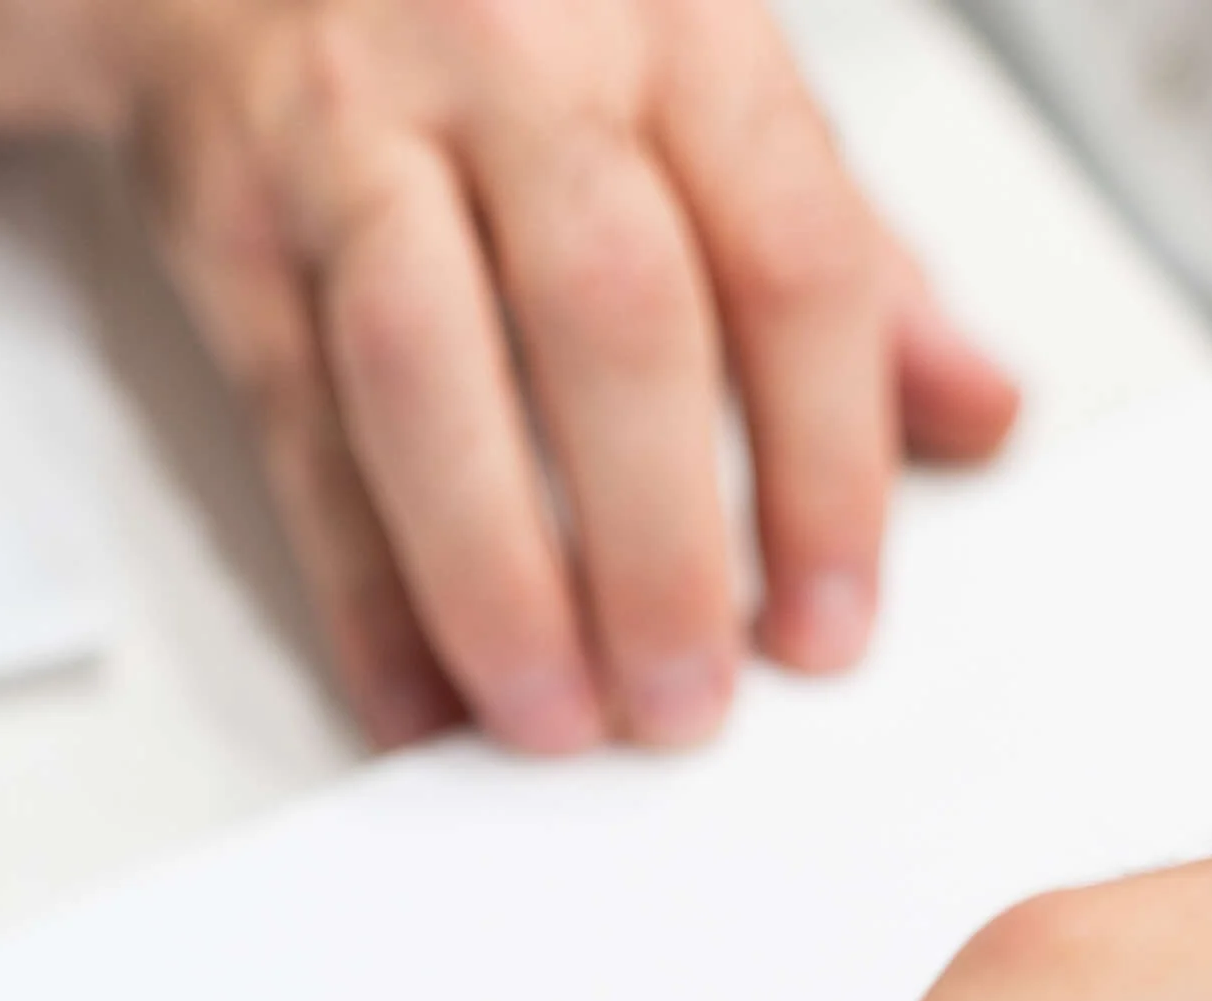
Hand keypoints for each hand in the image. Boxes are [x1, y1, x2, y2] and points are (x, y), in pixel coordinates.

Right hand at [127, 0, 1015, 749]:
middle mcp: (518, 61)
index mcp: (677, 29)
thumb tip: (979, 409)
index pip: (789, 258)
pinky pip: (301, 432)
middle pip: (611, 315)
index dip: (824, 467)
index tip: (830, 624)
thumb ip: (840, 249)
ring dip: (495, 576)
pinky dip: (359, 590)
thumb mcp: (703, 80)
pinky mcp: (231, 230)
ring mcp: (357, 139)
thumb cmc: (505, 15)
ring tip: (554, 719)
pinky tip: (414, 695)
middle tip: (687, 701)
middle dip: (657, 542)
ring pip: (427, 371)